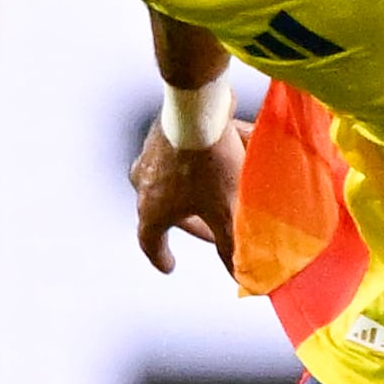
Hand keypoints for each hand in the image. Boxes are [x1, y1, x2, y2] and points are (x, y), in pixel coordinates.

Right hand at [132, 112, 244, 275]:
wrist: (196, 107)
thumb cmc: (209, 164)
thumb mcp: (226, 209)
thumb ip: (231, 245)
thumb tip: (240, 276)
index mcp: (152, 210)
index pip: (151, 243)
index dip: (161, 257)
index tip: (170, 266)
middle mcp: (142, 184)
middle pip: (161, 213)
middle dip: (188, 224)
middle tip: (210, 231)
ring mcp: (147, 157)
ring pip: (165, 183)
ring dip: (188, 194)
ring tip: (212, 196)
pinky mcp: (158, 134)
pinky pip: (174, 157)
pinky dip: (192, 167)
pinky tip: (212, 162)